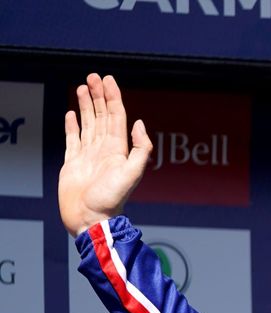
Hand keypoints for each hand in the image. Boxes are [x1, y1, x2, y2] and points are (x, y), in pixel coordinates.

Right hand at [59, 73, 151, 236]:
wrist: (90, 219)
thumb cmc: (111, 200)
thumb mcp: (132, 173)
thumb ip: (140, 149)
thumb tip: (139, 124)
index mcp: (118, 149)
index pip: (116, 117)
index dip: (112, 97)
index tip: (107, 80)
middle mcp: (104, 150)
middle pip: (102, 116)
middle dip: (99, 96)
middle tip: (93, 77)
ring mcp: (88, 155)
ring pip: (88, 124)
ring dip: (86, 105)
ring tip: (83, 88)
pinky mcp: (73, 162)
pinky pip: (73, 139)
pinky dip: (72, 125)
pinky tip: (72, 114)